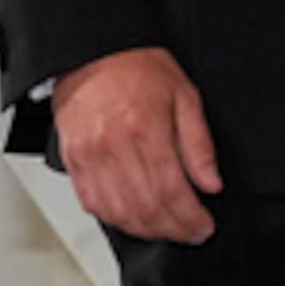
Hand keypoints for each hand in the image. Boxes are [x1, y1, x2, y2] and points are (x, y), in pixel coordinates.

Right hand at [54, 46, 221, 242]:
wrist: (94, 52)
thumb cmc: (138, 68)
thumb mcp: (185, 96)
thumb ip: (199, 144)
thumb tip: (210, 183)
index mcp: (145, 130)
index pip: (172, 190)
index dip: (190, 217)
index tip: (204, 226)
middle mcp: (113, 146)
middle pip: (146, 207)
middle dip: (173, 229)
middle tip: (191, 233)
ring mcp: (89, 156)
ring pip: (118, 212)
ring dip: (146, 230)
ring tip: (167, 231)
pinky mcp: (73, 160)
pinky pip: (93, 203)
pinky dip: (115, 219)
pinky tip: (134, 221)